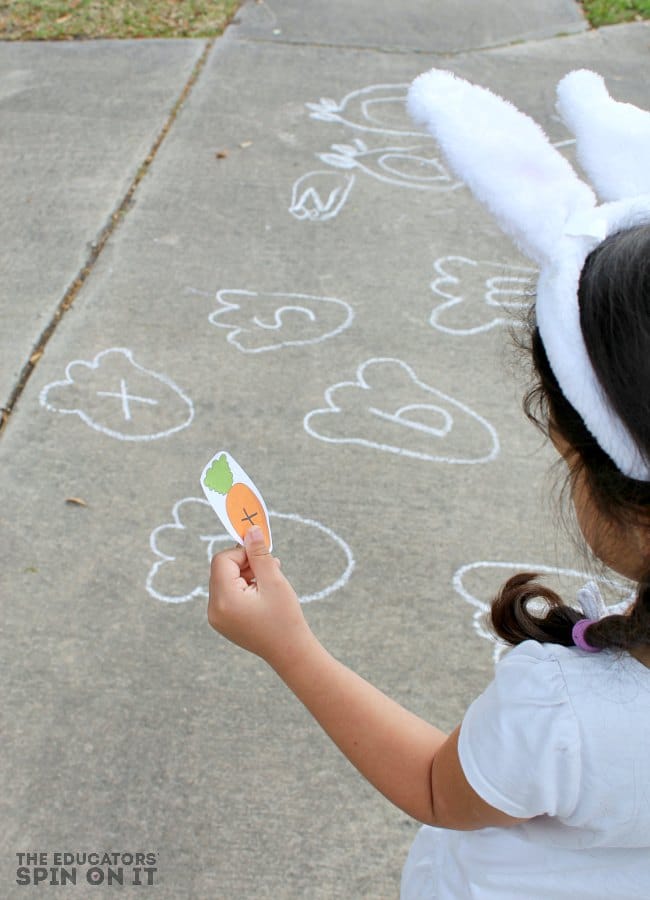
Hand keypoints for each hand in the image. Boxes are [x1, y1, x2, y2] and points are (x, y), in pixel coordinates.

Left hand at [208, 526, 314, 672]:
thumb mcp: (274, 581)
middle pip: (221, 570)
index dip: (242, 552)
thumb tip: (251, 529)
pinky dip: (242, 588)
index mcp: (224, 600)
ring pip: (224, 580)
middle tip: (270, 567)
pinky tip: (262, 593)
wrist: (291, 653)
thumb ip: (259, 554)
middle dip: (244, 563)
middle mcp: (214, 609)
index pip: (222, 560)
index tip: (263, 555)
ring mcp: (217, 618)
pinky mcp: (223, 622)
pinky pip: (227, 594)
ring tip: (269, 581)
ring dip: (245, 575)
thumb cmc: (285, 618)